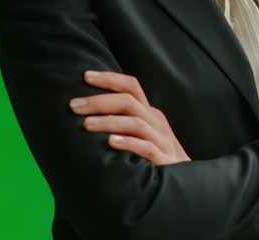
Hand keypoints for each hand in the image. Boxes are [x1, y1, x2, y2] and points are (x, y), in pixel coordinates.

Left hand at [69, 70, 190, 165]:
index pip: (131, 86)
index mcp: (149, 112)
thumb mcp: (141, 134)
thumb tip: (86, 114)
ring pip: (134, 123)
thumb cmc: (155, 157)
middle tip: (73, 106)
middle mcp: (156, 121)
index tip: (85, 76)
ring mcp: (162, 139)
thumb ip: (122, 122)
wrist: (185, 181)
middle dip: (98, 101)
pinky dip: (128, 143)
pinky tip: (111, 143)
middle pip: (128, 101)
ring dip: (108, 121)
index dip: (109, 79)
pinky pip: (146, 148)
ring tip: (85, 125)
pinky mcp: (164, 159)